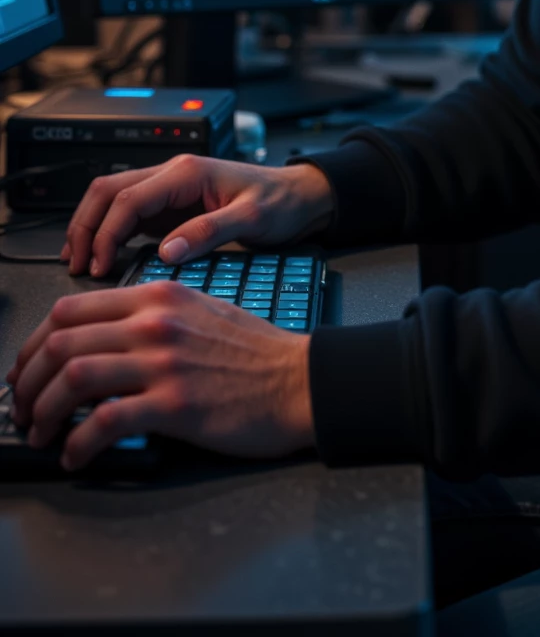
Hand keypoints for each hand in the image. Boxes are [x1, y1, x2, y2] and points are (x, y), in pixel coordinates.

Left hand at [5, 282, 313, 468]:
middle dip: (28, 379)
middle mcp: (155, 322)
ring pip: (74, 376)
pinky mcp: (174, 404)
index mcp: (158, 297)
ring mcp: (164, 362)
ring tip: (37, 432)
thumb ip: (153, 317)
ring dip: (42, 411)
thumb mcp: (201, 311)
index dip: (34, 342)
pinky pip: (104, 422)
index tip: (26, 368)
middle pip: (62, 341)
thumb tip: (104, 341)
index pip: (71, 308)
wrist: (298, 380)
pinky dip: (77, 443)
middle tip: (21, 406)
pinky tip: (75, 455)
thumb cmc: (255, 353)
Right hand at [62, 155, 333, 277]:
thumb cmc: (281, 203)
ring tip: (79, 261)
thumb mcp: (252, 219)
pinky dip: (109, 232)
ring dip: (92, 227)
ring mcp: (169, 190)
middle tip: (77, 263)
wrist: (301, 197)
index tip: (99, 265)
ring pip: (113, 199)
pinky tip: (101, 255)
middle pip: (109, 191)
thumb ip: (210, 231)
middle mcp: (172, 175)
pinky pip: (129, 214)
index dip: (107, 232)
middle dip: (86, 225)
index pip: (129, 198)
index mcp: (187, 173)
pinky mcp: (171, 206)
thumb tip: (167, 251)